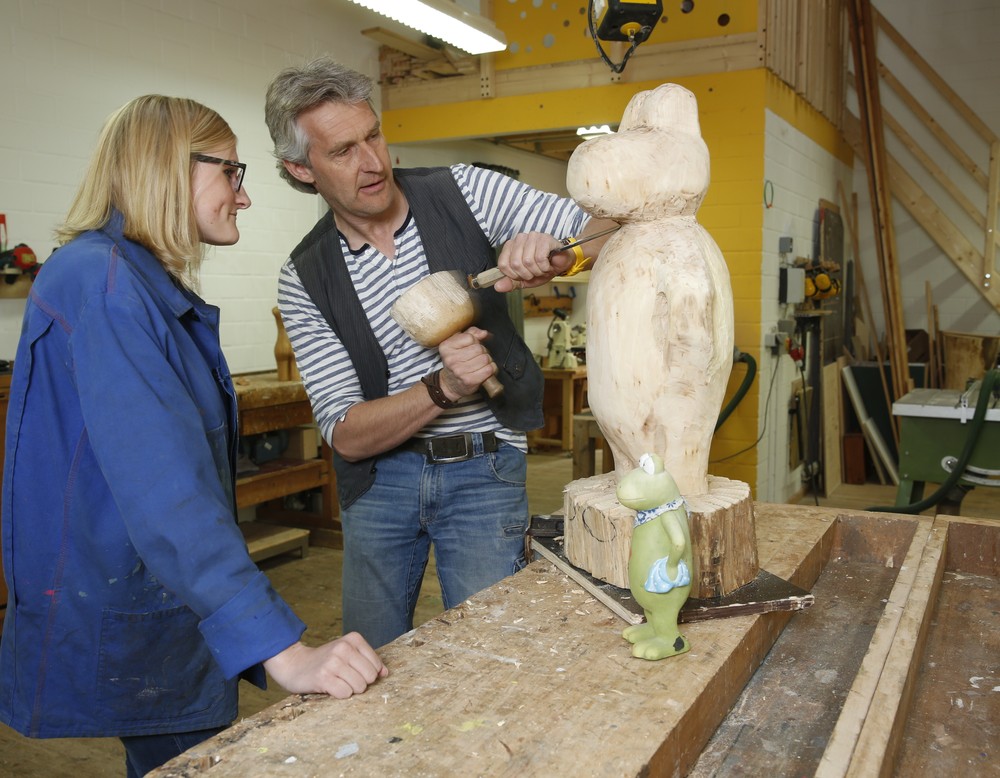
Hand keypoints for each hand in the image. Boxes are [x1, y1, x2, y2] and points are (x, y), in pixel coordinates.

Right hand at [263, 633, 387, 698]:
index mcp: (353, 639)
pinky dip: (340, 695)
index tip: (354, 671)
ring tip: (337, 681)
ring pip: (359, 687)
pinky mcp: (323, 677)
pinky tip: (330, 687)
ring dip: (350, 689)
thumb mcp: (348, 654)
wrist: (294, 664)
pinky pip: (345, 694)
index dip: (368, 673)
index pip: (377, 665)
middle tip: (345, 678)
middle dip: (361, 683)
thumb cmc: (326, 661)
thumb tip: (385, 673)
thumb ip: (368, 661)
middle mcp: (343, 647)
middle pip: (370, 677)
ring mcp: (333, 662)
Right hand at [437, 327, 495, 398]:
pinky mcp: (469, 381)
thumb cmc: (456, 362)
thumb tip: (484, 333)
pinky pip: (489, 369)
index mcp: (446, 347)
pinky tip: (484, 370)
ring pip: (485, 359)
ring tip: (480, 364)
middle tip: (477, 357)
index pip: (470, 338)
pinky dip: (491, 369)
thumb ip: (471, 333)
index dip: (475, 341)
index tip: (471, 347)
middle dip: (482, 351)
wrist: (450, 384)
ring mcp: (459, 371)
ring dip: (487, 361)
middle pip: (479, 348)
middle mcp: (451, 359)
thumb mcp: (458, 344)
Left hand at [492, 231, 567, 292]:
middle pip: (515, 263)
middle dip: (527, 274)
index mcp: (511, 246)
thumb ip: (510, 282)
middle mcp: (519, 239)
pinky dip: (545, 267)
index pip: (503, 264)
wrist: (561, 264)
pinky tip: (548, 264)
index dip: (513, 275)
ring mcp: (532, 237)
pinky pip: (540, 259)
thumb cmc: (542, 269)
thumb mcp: (524, 279)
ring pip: (528, 261)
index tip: (522, 275)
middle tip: (535, 272)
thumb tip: (497, 287)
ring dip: (537, 271)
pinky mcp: (544, 239)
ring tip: (542, 268)